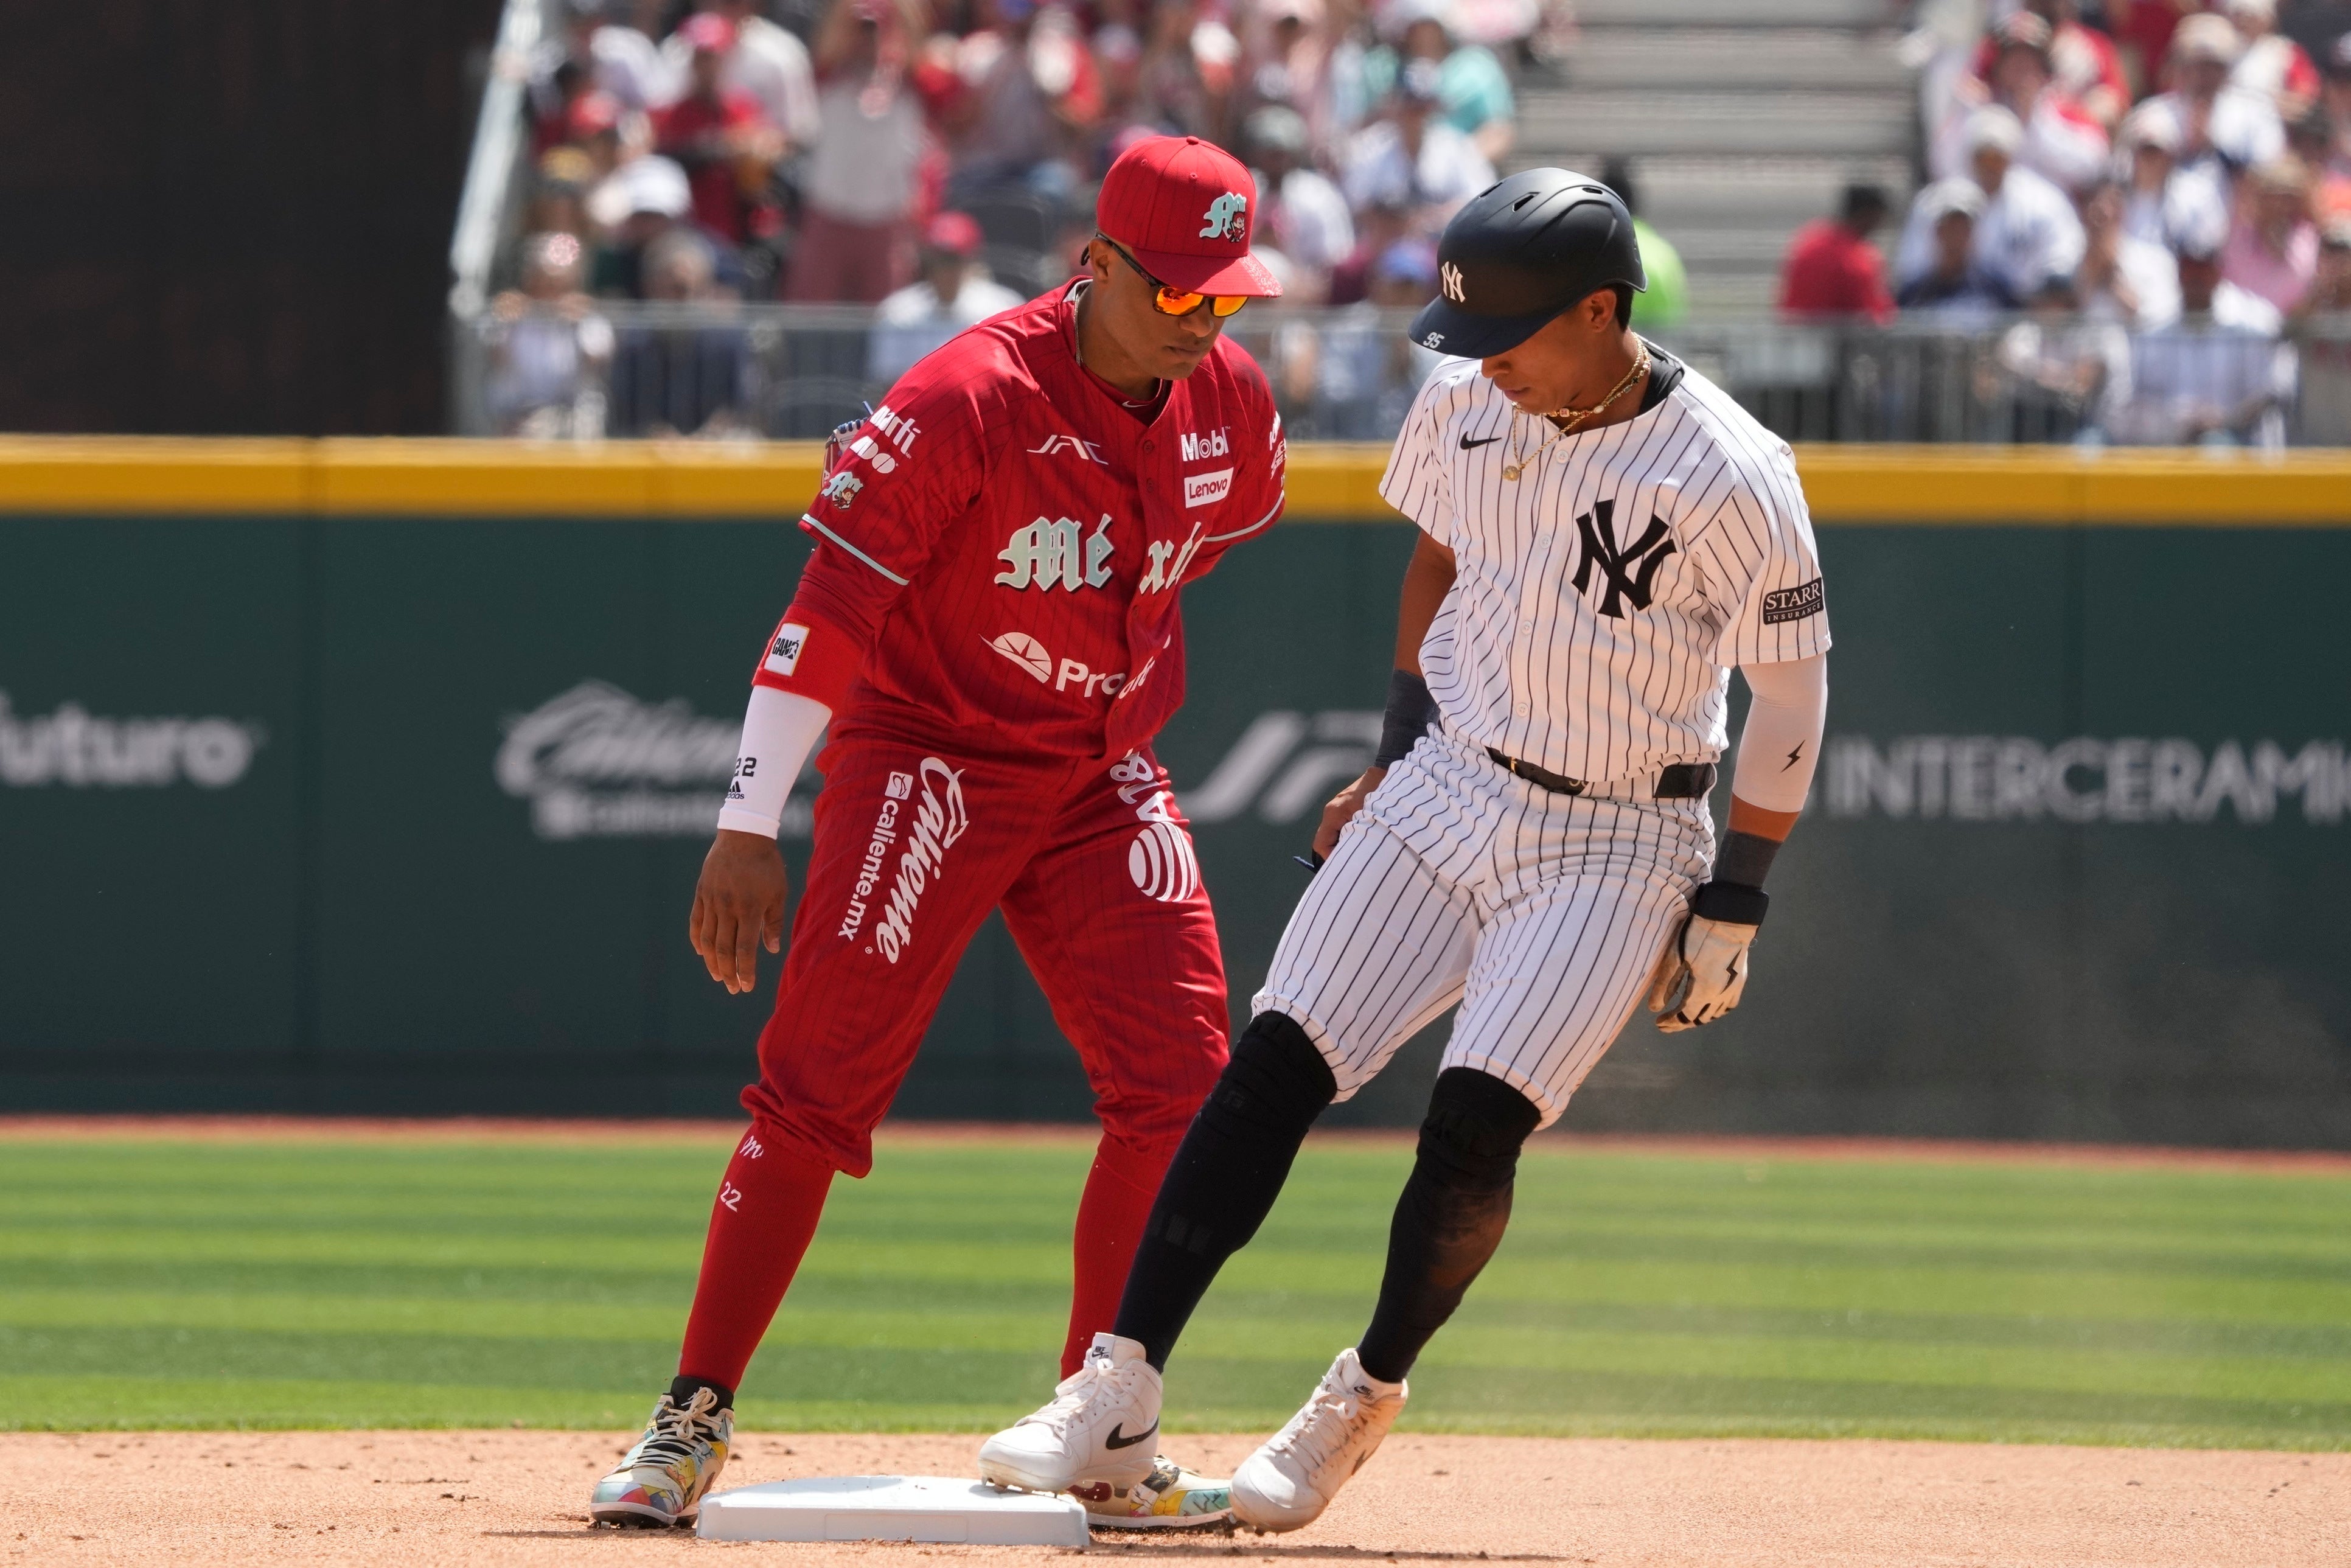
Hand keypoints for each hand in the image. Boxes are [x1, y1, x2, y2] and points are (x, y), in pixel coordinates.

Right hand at [690, 829, 788, 993]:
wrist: (744, 834)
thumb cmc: (767, 864)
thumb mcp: (778, 892)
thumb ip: (774, 922)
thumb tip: (772, 951)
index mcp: (750, 909)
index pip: (745, 950)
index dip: (745, 971)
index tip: (747, 987)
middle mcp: (728, 907)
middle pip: (724, 949)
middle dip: (728, 973)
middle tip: (732, 989)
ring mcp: (712, 900)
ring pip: (708, 939)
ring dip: (712, 962)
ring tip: (717, 976)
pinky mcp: (701, 893)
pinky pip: (696, 921)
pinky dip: (697, 939)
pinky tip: (701, 953)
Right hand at [1312, 766, 1386, 860]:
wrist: (1385, 773)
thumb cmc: (1378, 795)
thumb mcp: (1368, 820)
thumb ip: (1355, 837)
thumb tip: (1350, 857)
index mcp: (1333, 814)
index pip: (1321, 844)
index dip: (1331, 858)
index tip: (1346, 864)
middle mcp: (1332, 811)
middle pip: (1326, 841)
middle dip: (1339, 852)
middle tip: (1355, 860)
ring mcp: (1338, 808)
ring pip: (1335, 834)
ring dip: (1346, 843)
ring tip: (1362, 848)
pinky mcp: (1347, 807)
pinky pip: (1343, 827)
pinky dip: (1350, 835)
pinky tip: (1365, 837)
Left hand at [1644, 912, 1757, 1031]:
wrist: (1729, 917)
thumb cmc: (1698, 935)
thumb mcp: (1675, 958)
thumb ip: (1664, 985)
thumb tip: (1653, 1008)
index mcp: (1705, 991)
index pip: (1685, 1017)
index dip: (1671, 1023)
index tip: (1658, 1023)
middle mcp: (1722, 995)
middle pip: (1700, 1018)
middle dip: (1681, 1023)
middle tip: (1666, 1022)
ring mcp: (1734, 988)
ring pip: (1715, 1013)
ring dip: (1698, 1017)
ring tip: (1683, 1015)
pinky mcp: (1740, 979)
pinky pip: (1728, 1004)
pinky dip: (1715, 1010)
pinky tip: (1706, 1006)